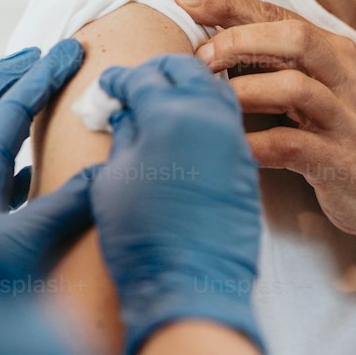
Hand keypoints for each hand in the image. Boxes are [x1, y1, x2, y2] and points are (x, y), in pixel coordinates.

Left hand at [0, 41, 93, 273]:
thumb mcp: (23, 245)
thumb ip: (64, 206)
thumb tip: (103, 172)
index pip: (11, 108)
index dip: (43, 75)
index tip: (71, 49)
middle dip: (6, 78)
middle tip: (36, 56)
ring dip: (4, 114)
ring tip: (34, 101)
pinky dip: (13, 162)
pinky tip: (32, 174)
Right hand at [89, 55, 268, 354]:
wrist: (192, 285)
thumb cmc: (143, 239)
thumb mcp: (113, 181)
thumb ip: (123, 137)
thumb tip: (129, 115)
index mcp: (169, 115)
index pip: (143, 77)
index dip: (120, 79)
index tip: (109, 85)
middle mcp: (209, 116)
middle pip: (187, 68)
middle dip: (159, 69)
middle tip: (139, 81)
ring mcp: (233, 137)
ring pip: (215, 86)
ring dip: (191, 82)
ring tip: (166, 97)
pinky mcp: (246, 160)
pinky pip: (230, 116)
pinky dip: (209, 106)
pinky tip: (191, 122)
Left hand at [174, 0, 355, 242]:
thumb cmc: (339, 134)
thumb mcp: (314, 89)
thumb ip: (274, 65)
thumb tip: (206, 48)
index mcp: (332, 50)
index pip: (277, 13)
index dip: (230, 3)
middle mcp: (343, 75)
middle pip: (294, 37)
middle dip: (239, 40)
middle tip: (198, 58)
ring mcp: (345, 117)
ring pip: (296, 87)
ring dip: (247, 90)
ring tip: (211, 102)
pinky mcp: (340, 159)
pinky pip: (294, 145)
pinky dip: (257, 145)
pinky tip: (229, 148)